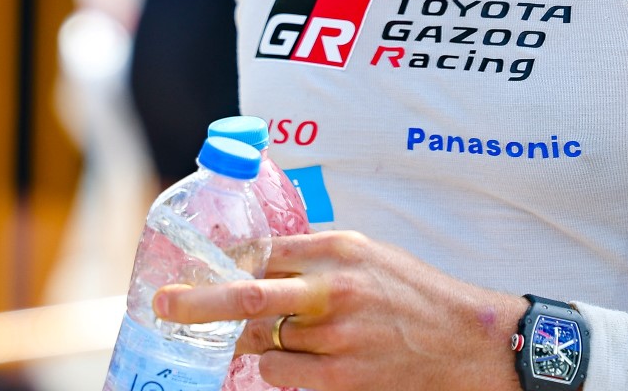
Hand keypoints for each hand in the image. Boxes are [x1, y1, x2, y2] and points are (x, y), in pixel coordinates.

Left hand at [153, 230, 526, 390]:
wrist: (464, 341)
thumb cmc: (413, 293)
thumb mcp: (369, 254)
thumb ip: (318, 256)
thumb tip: (263, 259)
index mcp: (340, 249)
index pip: (265, 250)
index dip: (225, 261)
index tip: (195, 264)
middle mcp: (334, 290)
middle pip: (249, 296)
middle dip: (199, 301)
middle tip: (163, 304)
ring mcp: (336, 339)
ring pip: (260, 344)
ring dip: (242, 343)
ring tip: (247, 339)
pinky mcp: (340, 381)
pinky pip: (281, 376)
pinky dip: (270, 368)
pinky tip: (279, 360)